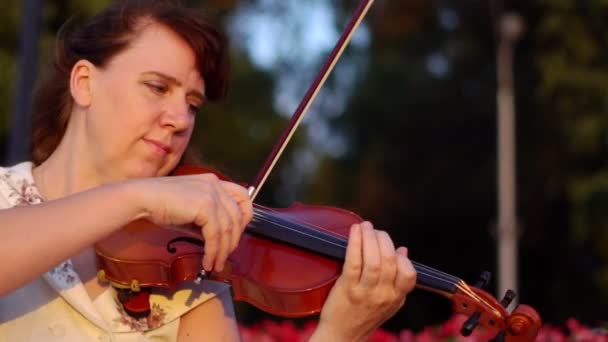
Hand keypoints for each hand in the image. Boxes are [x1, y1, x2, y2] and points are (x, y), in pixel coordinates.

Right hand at [131, 173, 252, 271]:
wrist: (141, 200)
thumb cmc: (161, 206)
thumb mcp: (190, 212)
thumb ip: (207, 222)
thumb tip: (218, 242)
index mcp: (213, 181)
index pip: (243, 196)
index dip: (245, 216)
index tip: (236, 234)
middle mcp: (215, 184)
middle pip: (238, 215)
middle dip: (234, 240)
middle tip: (224, 256)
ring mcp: (211, 194)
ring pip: (228, 228)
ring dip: (223, 251)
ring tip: (215, 264)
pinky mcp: (204, 205)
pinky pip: (215, 234)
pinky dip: (213, 251)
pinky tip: (207, 262)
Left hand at [311, 222, 415, 340]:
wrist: (341, 337)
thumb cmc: (363, 316)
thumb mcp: (388, 302)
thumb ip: (398, 279)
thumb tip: (403, 250)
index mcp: (396, 298)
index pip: (409, 274)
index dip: (401, 256)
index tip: (391, 246)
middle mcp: (383, 296)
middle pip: (390, 261)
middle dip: (384, 240)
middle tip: (375, 230)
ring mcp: (365, 293)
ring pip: (374, 260)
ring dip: (370, 238)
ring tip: (365, 226)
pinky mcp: (347, 289)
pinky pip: (354, 261)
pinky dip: (355, 243)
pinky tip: (354, 231)